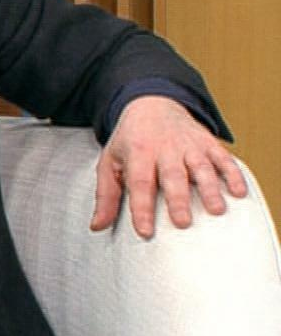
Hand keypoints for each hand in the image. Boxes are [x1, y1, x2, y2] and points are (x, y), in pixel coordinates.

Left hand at [94, 95, 246, 237]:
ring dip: (209, 188)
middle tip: (183, 223)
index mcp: (137, 153)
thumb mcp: (110, 163)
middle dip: (178, 199)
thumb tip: (97, 226)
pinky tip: (238, 192)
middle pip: (172, 175)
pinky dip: (232, 174)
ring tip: (215, 210)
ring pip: (200, 167)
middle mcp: (165, 148)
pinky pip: (223, 157)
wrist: (152, 104)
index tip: (144, 232)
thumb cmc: (130, 140)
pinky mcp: (208, 143)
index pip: (139, 183)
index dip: (141, 208)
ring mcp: (189, 145)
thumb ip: (106, 196)